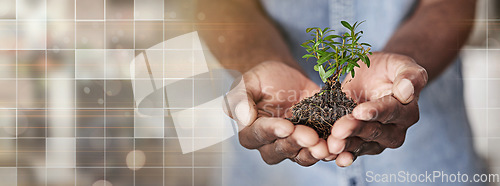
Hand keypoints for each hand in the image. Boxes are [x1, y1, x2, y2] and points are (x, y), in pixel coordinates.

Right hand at [224, 61, 332, 165]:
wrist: (288, 76)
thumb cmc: (263, 79)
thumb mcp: (248, 82)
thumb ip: (240, 98)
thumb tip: (242, 117)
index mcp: (250, 131)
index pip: (257, 135)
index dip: (272, 132)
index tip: (286, 125)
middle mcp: (270, 143)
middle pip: (279, 151)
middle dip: (296, 144)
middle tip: (311, 136)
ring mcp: (292, 144)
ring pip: (300, 156)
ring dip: (313, 153)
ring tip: (326, 146)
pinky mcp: (313, 141)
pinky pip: (320, 151)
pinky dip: (330, 150)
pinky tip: (339, 145)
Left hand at [327, 52, 427, 166]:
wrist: (371, 77)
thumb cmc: (386, 69)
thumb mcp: (399, 64)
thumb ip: (409, 75)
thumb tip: (406, 92)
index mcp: (407, 110)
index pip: (391, 111)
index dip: (375, 112)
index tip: (359, 111)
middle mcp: (395, 130)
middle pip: (374, 131)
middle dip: (355, 130)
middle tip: (338, 130)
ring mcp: (378, 141)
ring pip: (361, 145)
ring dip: (346, 146)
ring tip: (331, 144)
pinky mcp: (361, 145)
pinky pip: (351, 152)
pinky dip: (340, 154)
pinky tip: (330, 155)